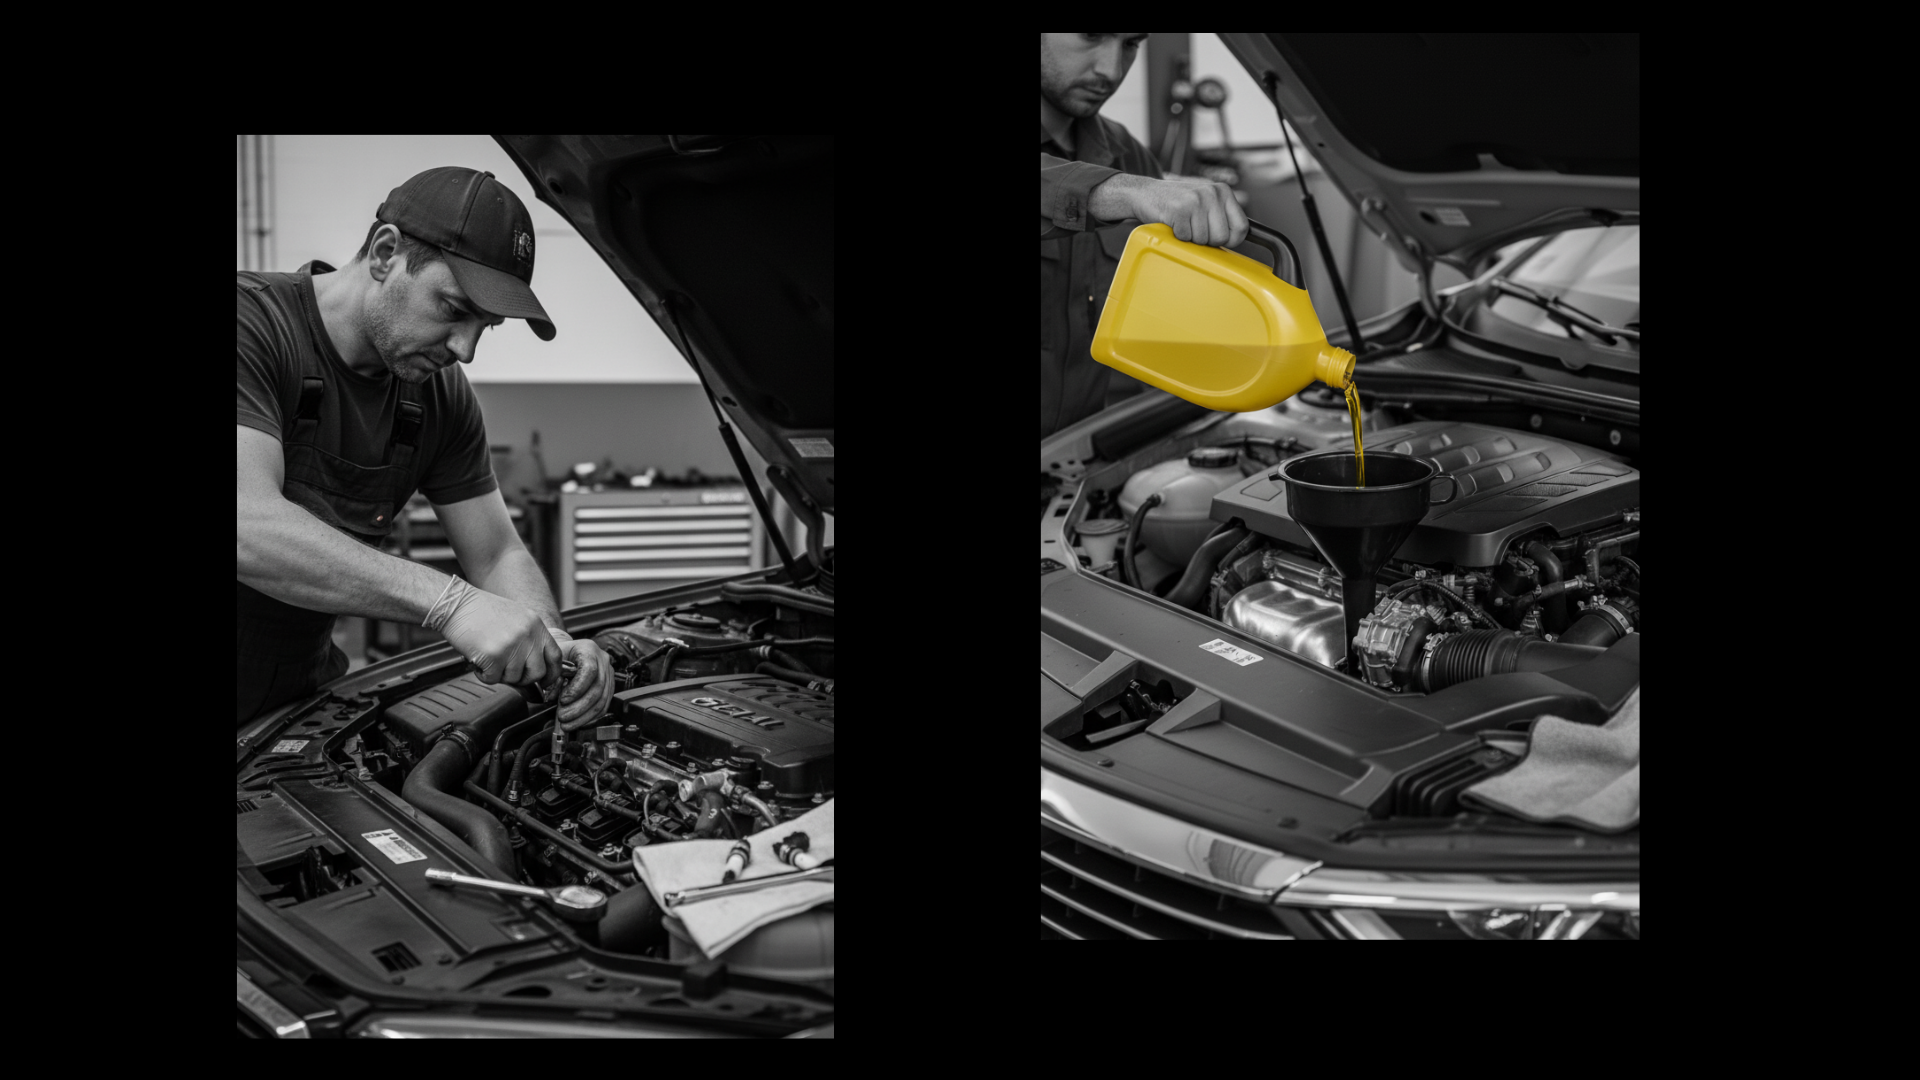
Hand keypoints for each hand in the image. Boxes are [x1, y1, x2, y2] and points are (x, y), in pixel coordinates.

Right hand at [439, 585, 560, 687]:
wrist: (456, 604)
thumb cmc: (482, 612)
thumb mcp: (517, 618)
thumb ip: (530, 638)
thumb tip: (537, 665)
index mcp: (536, 625)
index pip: (556, 656)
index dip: (552, 673)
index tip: (545, 681)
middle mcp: (528, 636)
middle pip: (538, 672)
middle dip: (523, 678)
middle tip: (508, 672)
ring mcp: (512, 646)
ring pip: (514, 678)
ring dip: (499, 674)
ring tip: (488, 657)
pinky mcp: (493, 656)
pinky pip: (493, 679)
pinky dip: (483, 674)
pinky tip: (477, 659)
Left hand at [555, 638, 614, 726]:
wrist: (570, 654)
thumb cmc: (560, 656)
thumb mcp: (553, 660)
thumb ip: (552, 676)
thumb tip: (553, 697)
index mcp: (589, 649)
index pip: (589, 670)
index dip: (577, 688)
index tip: (562, 700)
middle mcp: (603, 661)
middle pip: (597, 688)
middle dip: (579, 707)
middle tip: (562, 717)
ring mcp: (609, 675)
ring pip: (602, 700)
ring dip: (584, 716)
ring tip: (567, 724)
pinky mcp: (609, 688)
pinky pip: (603, 706)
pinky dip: (590, 717)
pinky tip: (578, 723)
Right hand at [1097, 173, 1247, 247]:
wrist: (1147, 192)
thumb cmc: (1179, 202)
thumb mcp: (1205, 202)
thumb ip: (1222, 216)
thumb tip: (1238, 238)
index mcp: (1223, 191)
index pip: (1242, 226)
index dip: (1233, 240)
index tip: (1222, 240)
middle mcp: (1212, 193)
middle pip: (1222, 237)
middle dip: (1208, 241)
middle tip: (1195, 230)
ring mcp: (1195, 200)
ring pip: (1203, 240)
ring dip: (1191, 238)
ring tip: (1184, 224)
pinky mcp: (1179, 209)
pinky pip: (1186, 238)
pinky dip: (1178, 236)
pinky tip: (1174, 223)